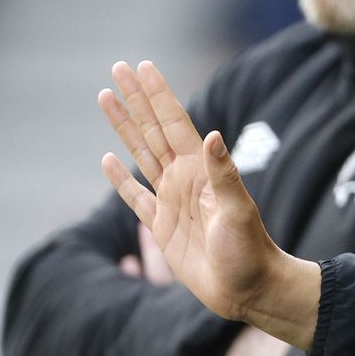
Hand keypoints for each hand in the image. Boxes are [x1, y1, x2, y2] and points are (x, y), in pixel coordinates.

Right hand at [99, 60, 288, 325]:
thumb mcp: (238, 211)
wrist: (249, 289)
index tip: (142, 66)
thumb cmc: (249, 251)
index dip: (158, 94)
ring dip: (124, 127)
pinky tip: (107, 159)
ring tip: (105, 98)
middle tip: (117, 67)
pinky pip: (135, 197)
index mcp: (200, 169)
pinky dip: (120, 178)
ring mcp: (171, 200)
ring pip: (140, 154)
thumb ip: (224, 174)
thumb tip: (214, 135)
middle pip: (152, 129)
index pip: (174, 122)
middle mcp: (183, 178)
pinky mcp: (162, 227)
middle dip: (135, 99)